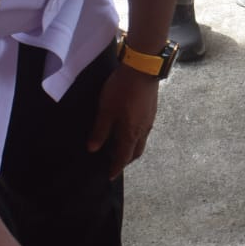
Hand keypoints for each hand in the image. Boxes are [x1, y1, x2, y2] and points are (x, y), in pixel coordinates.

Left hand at [85, 64, 158, 178]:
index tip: (110, 176)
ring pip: (141, 141)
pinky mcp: (152, 111)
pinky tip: (129, 127)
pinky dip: (135, 135)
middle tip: (115, 161)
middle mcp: (143, 131)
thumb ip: (100, 131)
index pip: (124, 157)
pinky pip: (144, 130)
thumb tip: (93, 149)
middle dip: (126, 159)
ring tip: (120, 145)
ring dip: (131, 147)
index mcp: (131, 134)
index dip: (116, 167)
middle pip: (136, 152)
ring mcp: (150, 120)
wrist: (142, 69)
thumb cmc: (121, 91)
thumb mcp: (106, 110)